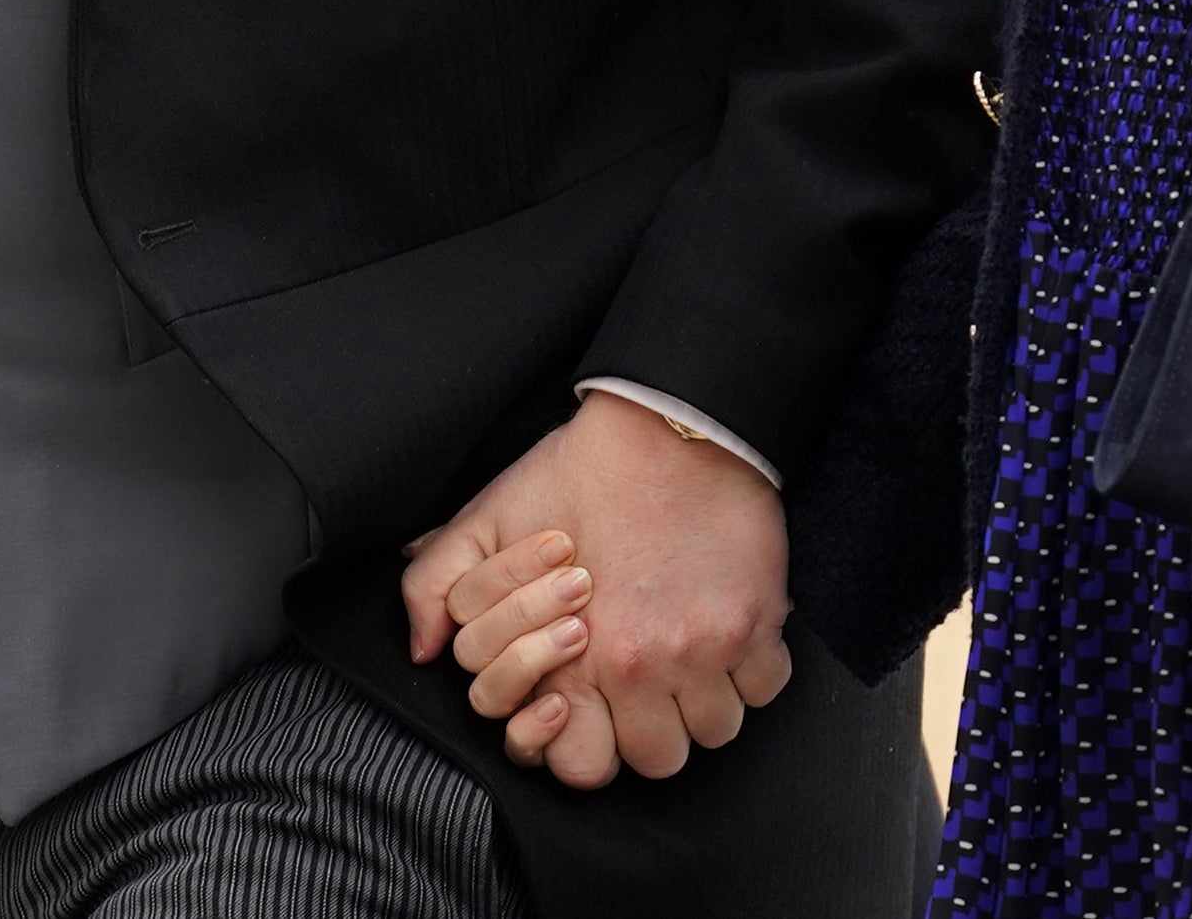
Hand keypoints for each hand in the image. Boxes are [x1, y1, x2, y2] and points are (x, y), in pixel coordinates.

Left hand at [401, 391, 792, 785]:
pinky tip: (732, 632)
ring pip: (716, 732)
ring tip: (692, 657)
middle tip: (651, 686)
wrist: (667, 424)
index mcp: (575, 654)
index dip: (592, 748)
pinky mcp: (757, 623)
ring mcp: (704, 649)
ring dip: (706, 702)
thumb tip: (424, 651)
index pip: (585, 767)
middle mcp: (640, 665)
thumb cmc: (580, 471)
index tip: (601, 714)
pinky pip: (767, 690)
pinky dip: (754, 670)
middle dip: (655, 729)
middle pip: (659, 760)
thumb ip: (437, 585)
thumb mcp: (488, 518)